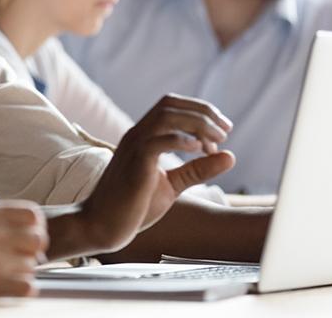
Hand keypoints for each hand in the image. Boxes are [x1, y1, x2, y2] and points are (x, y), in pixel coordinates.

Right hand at [0, 202, 46, 300]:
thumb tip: (23, 232)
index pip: (33, 214)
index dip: (35, 227)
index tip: (26, 237)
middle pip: (38, 239)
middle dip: (33, 250)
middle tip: (20, 259)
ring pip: (33, 265)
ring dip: (24, 271)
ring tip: (6, 274)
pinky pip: (28, 286)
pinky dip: (23, 289)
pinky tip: (9, 288)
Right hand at [75, 94, 235, 253]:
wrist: (101, 225)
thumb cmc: (133, 207)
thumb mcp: (172, 185)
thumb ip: (197, 170)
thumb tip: (230, 156)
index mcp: (143, 137)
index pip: (170, 106)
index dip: (199, 110)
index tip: (222, 130)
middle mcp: (136, 135)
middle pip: (170, 105)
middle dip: (202, 112)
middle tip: (225, 131)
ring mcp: (133, 147)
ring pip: (165, 117)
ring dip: (196, 124)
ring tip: (216, 140)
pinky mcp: (135, 164)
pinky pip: (158, 141)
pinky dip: (182, 141)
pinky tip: (199, 150)